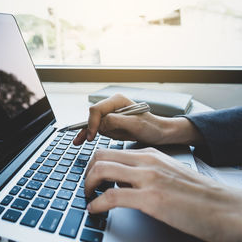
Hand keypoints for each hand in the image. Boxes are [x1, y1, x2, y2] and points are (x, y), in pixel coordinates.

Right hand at [73, 94, 202, 145]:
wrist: (160, 133)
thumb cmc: (151, 127)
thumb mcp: (135, 124)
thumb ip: (116, 121)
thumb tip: (100, 123)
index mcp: (117, 100)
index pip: (96, 110)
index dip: (92, 123)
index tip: (92, 136)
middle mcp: (112, 106)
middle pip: (92, 116)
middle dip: (88, 128)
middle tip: (82, 141)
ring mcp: (111, 115)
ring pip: (93, 123)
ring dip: (90, 132)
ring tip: (88, 140)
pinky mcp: (110, 124)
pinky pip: (97, 128)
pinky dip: (89, 134)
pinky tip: (82, 140)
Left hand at [84, 147, 241, 241]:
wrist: (230, 208)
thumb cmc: (202, 195)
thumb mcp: (170, 174)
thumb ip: (147, 173)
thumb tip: (124, 182)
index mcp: (150, 155)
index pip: (111, 151)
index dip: (94, 164)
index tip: (91, 177)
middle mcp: (147, 162)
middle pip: (100, 156)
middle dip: (87, 172)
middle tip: (86, 187)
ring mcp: (148, 179)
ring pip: (102, 170)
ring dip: (87, 185)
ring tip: (88, 197)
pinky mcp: (151, 199)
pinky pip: (111, 197)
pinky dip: (97, 204)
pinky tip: (95, 210)